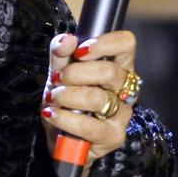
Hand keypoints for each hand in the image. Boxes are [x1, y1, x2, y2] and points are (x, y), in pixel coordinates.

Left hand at [41, 31, 135, 162]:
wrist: (60, 137)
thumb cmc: (65, 100)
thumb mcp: (58, 72)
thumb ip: (60, 53)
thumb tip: (67, 39)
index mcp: (117, 67)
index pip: (126, 44)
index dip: (104, 43)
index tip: (79, 51)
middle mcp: (126, 90)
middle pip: (110, 72)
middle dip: (75, 73)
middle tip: (57, 79)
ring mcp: (122, 115)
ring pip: (98, 98)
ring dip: (67, 96)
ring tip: (52, 98)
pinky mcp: (114, 137)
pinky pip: (91, 126)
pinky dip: (65, 118)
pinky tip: (52, 114)